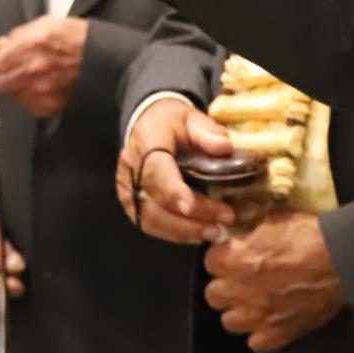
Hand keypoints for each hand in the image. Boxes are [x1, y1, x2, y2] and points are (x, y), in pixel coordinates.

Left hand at [0, 16, 88, 118]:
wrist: (106, 59)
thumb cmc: (80, 40)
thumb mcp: (49, 24)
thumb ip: (21, 34)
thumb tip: (3, 44)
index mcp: (32, 44)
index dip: (7, 59)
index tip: (13, 60)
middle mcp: (34, 68)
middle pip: (3, 81)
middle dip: (11, 76)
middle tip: (23, 71)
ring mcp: (42, 89)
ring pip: (16, 95)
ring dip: (23, 89)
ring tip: (39, 80)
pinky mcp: (51, 105)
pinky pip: (31, 106)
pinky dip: (36, 100)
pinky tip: (47, 89)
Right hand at [116, 96, 237, 243]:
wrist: (149, 125)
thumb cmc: (173, 123)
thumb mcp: (192, 117)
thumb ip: (208, 131)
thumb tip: (226, 147)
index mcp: (146, 141)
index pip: (155, 170)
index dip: (172, 190)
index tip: (191, 206)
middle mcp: (131, 167)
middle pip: (155, 201)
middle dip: (189, 217)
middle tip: (223, 221)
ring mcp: (127, 188)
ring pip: (150, 218)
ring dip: (183, 231)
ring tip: (215, 232)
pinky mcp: (131, 203)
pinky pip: (149, 224)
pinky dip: (174, 233)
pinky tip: (198, 235)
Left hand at [203, 210, 344, 351]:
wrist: (343, 261)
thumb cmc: (311, 236)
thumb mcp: (275, 216)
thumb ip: (249, 220)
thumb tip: (236, 217)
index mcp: (235, 261)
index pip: (209, 262)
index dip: (223, 256)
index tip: (234, 253)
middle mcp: (240, 292)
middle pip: (214, 294)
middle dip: (226, 284)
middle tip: (243, 276)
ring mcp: (258, 317)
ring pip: (230, 321)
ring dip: (239, 310)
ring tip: (256, 299)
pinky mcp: (278, 334)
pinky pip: (256, 341)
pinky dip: (261, 331)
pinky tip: (272, 317)